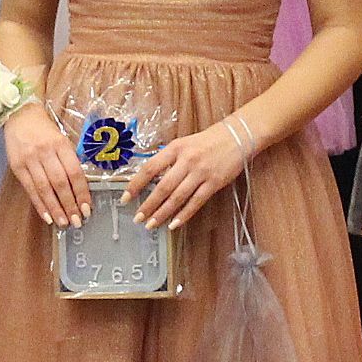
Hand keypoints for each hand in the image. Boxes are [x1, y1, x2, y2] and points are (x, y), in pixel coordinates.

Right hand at [3, 101, 90, 228]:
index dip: (81, 193)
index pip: (74, 173)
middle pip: (60, 183)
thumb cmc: (45, 129)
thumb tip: (80, 188)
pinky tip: (47, 216)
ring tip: (63, 222)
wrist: (20, 115)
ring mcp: (30, 160)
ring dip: (55, 209)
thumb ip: (70, 160)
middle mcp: (45, 152)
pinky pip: (30, 189)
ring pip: (45, 189)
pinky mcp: (17, 166)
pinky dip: (39, 204)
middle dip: (70, 205)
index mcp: (61, 144)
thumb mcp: (62, 139)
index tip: (87, 208)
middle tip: (77, 221)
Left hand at [131, 121, 251, 230]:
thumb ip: (168, 160)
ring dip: (163, 213)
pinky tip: (174, 224)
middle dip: (148, 205)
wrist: (236, 136)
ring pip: (178, 197)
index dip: (136, 185)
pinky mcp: (214, 183)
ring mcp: (201, 173)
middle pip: (163, 187)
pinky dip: (184, 215)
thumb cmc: (207, 141)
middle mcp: (187, 160)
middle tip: (137, 218)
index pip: (150, 168)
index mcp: (175, 148)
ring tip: (151, 224)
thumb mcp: (184, 144)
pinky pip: (196, 202)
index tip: (125, 198)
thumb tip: (150, 179)